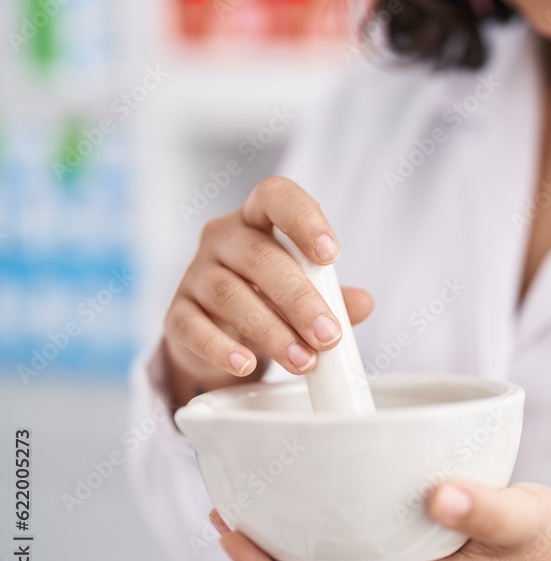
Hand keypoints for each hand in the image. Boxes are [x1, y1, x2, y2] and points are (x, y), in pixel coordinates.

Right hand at [163, 177, 373, 405]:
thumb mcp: (306, 292)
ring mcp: (195, 275)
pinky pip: (193, 328)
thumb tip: (364, 303)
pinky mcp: (177, 315)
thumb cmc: (268, 298)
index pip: (276, 197)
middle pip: (259, 257)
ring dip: (271, 331)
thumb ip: (335, 295)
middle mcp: (223, 239)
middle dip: (300, 300)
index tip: (330, 254)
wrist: (219, 335)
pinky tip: (245, 364)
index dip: (304, 219)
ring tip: (304, 360)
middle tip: (328, 335)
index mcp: (258, 219)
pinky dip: (221, 348)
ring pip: (230, 295)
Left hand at [210, 480, 550, 560]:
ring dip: (278, 550)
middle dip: (257, 560)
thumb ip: (483, 510)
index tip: (232, 536)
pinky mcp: (404, 559)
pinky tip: (304, 503)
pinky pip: (342, 558)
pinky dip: (311, 538)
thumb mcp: (519, 521)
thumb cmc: (539, 542)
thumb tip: (439, 494)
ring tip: (248, 509)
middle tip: (223, 514)